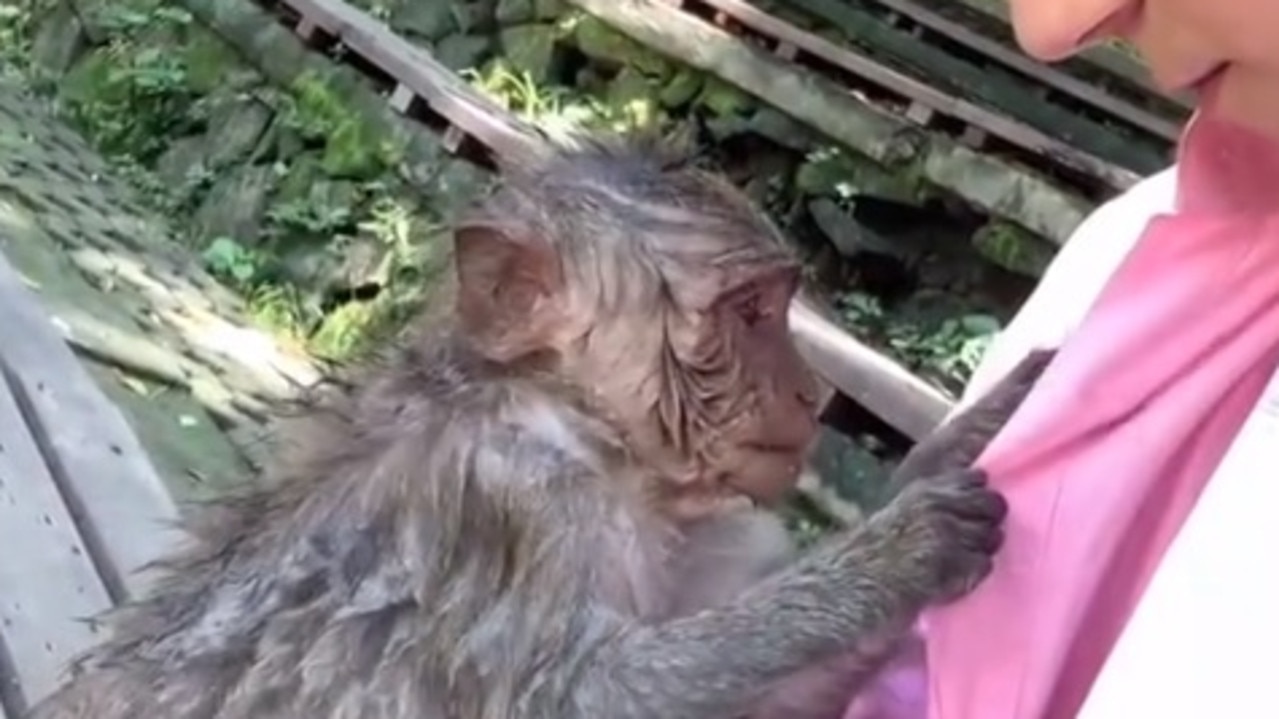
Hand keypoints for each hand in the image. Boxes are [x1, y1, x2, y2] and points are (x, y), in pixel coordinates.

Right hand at [869, 468, 1007, 603]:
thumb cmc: (873, 556)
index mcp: (925, 490)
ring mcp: (946, 534)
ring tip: (958, 563)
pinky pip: (984, 564)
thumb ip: (935, 503)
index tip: (971, 511)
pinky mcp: (952, 563)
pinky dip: (973, 574)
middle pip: (992, 505)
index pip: (975, 478)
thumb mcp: (902, 514)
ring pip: (993, 535)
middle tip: (973, 540)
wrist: (855, 586)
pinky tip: (952, 580)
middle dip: (989, 521)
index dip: (979, 495)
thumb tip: (980, 491)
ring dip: (981, 550)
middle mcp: (938, 506)